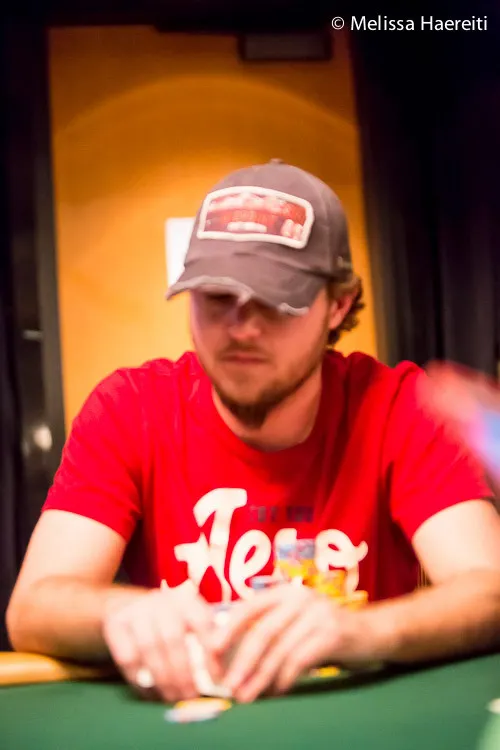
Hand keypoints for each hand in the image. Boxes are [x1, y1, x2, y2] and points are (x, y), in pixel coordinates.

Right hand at [102, 583, 220, 702]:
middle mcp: (160, 600)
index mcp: (184, 599)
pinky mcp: (115, 624)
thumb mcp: (188, 621)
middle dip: (183, 673)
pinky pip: (127, 657)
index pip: (201, 621)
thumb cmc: (167, 621)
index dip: (210, 651)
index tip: (216, 678)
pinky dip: (140, 680)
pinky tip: (151, 693)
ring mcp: (136, 610)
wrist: (125, 604)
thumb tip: (218, 677)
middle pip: (173, 638)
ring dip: (162, 679)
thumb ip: (204, 642)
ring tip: (172, 698)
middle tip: (190, 696)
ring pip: (149, 649)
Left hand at [211, 584, 373, 702]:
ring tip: (247, 696)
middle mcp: (299, 596)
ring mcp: (317, 613)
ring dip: (260, 677)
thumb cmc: (326, 631)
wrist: (372, 632)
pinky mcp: (332, 633)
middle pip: (262, 631)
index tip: (212, 653)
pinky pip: (300, 659)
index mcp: (285, 591)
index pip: (248, 608)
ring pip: (279, 649)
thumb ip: (271, 630)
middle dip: (242, 661)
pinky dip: (285, 678)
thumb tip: (235, 659)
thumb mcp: (297, 621)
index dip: (227, 630)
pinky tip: (277, 692)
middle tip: (229, 686)